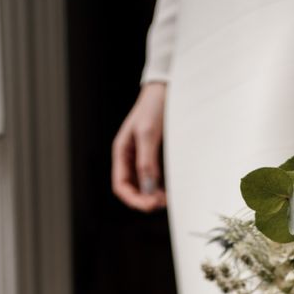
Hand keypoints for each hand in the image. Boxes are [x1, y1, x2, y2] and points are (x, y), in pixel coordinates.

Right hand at [112, 82, 167, 210]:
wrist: (168, 89)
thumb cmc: (155, 107)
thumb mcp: (148, 134)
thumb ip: (147, 162)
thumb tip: (148, 188)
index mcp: (122, 152)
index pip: (121, 185)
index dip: (134, 199)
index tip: (151, 205)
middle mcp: (130, 157)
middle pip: (132, 188)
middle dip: (145, 199)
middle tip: (162, 204)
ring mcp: (143, 156)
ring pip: (145, 185)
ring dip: (154, 195)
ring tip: (168, 199)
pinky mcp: (157, 154)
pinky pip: (157, 176)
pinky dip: (162, 186)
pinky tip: (172, 190)